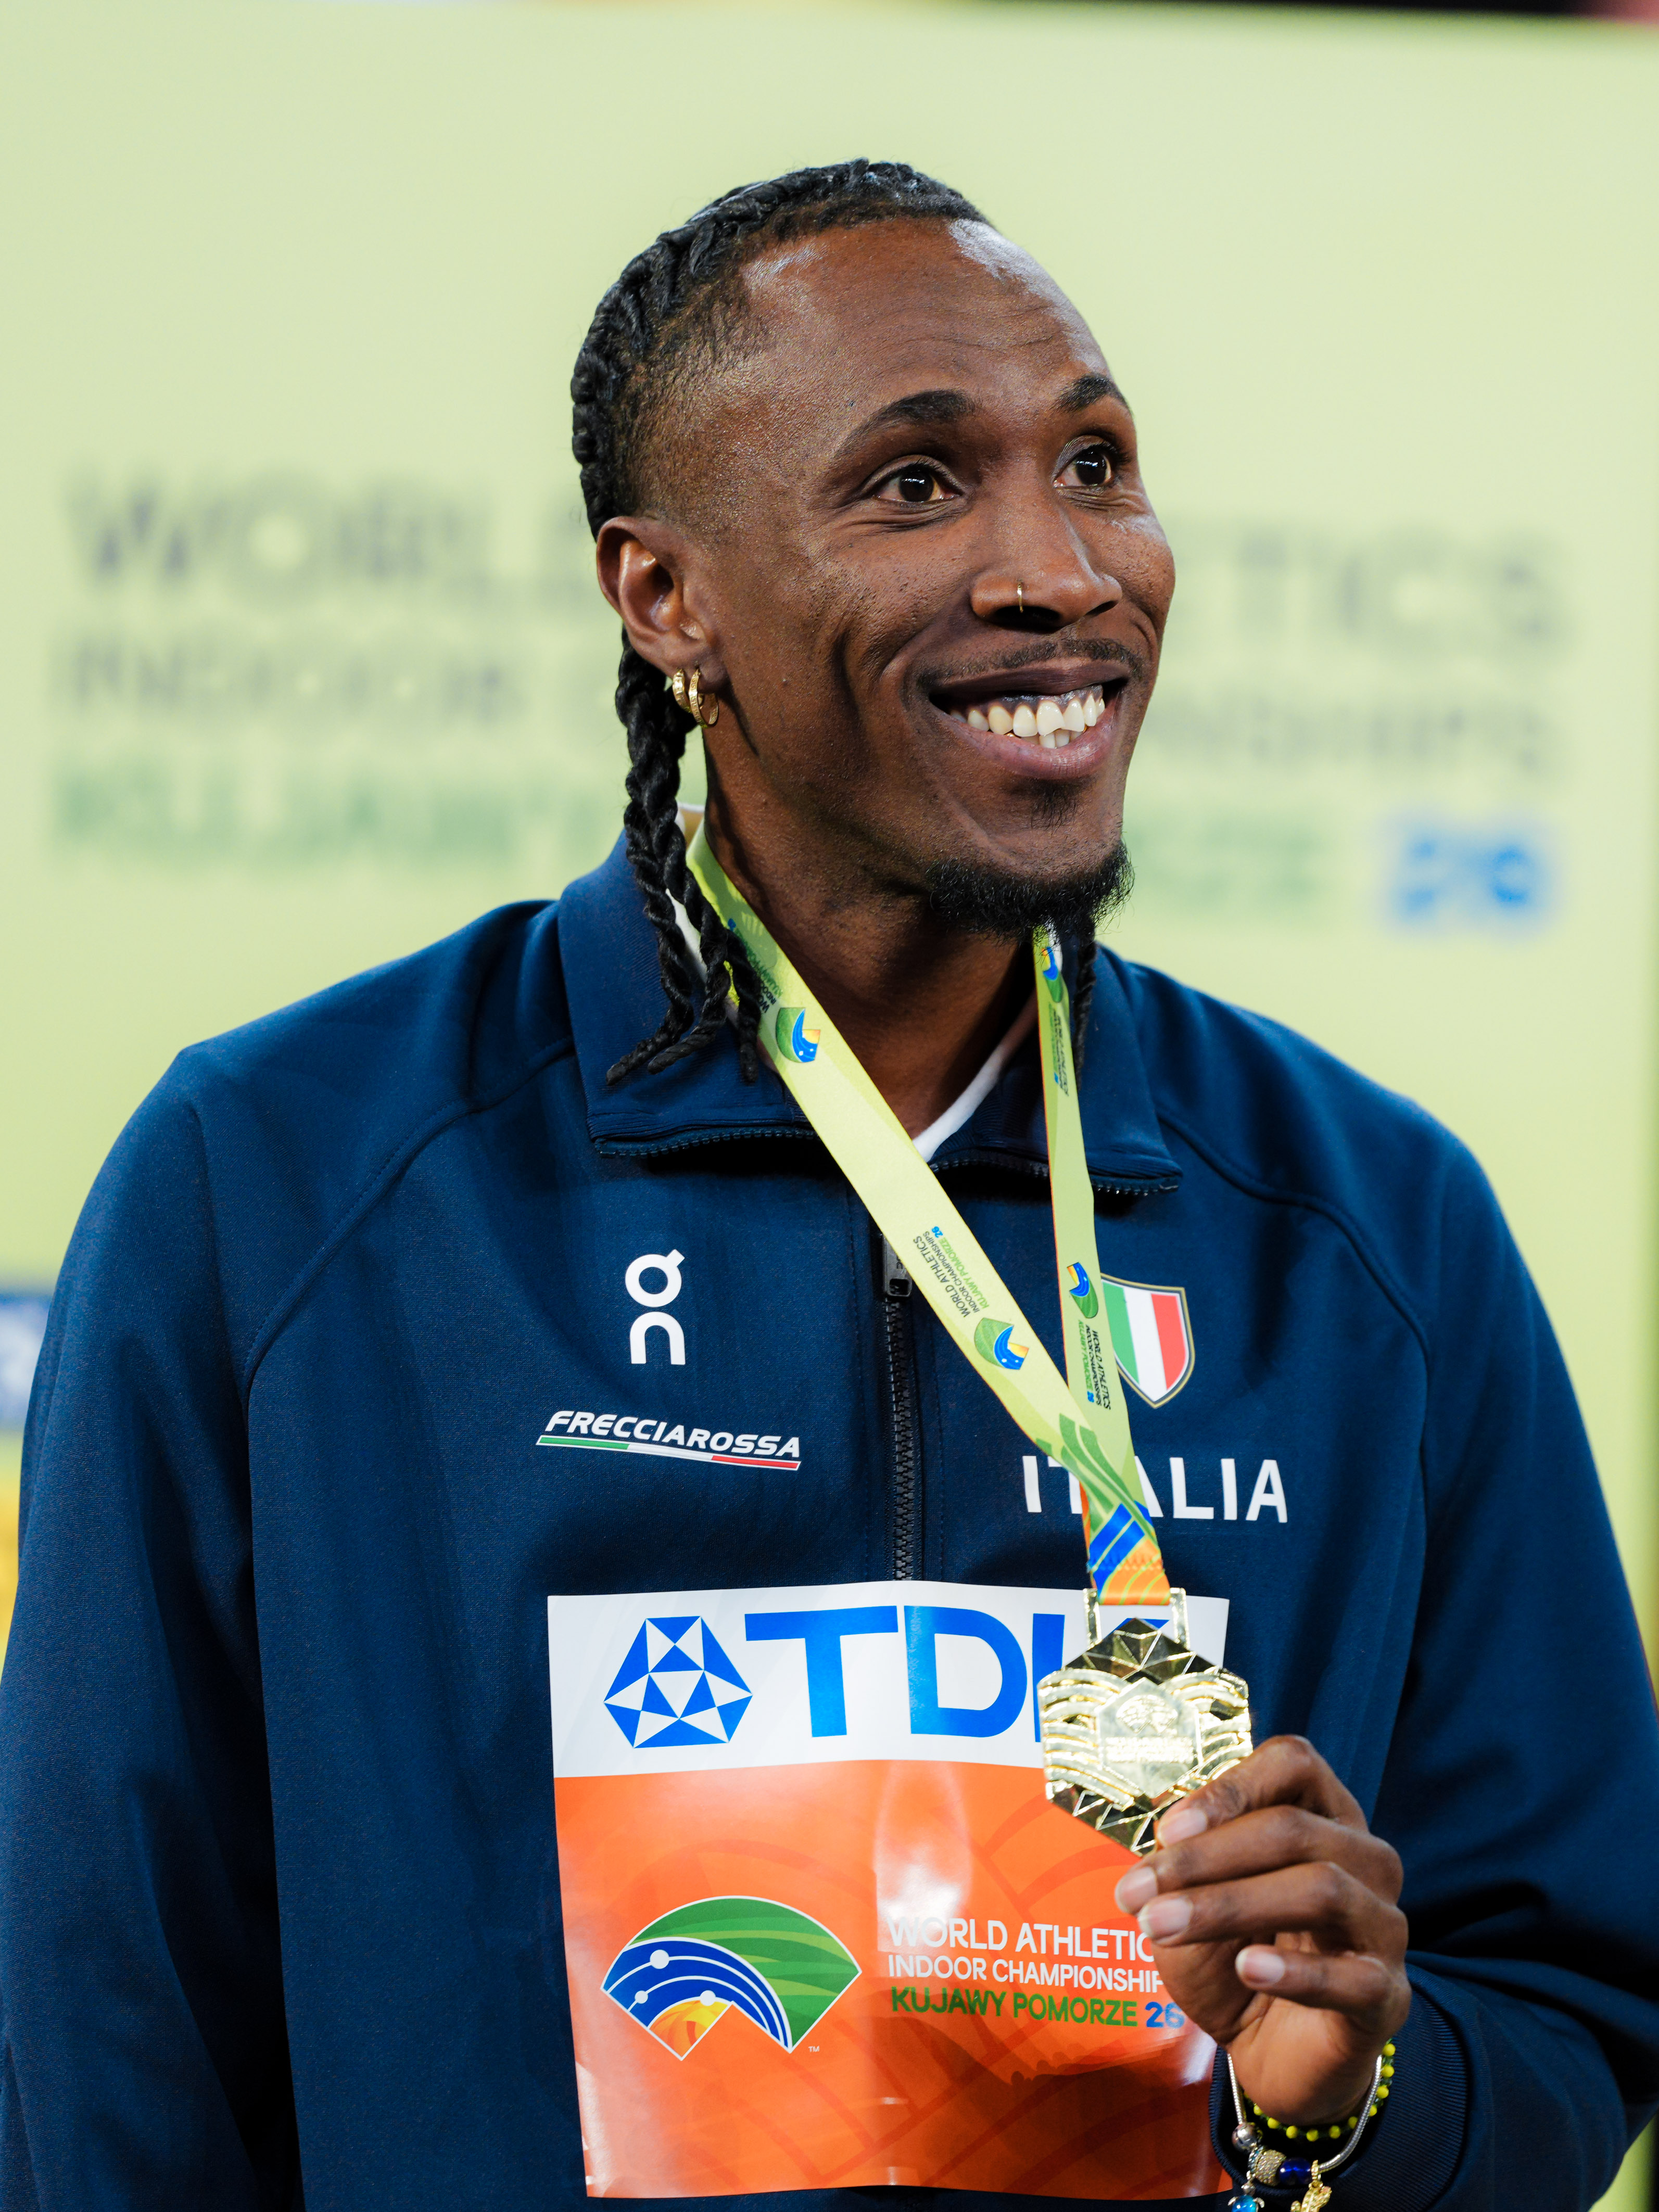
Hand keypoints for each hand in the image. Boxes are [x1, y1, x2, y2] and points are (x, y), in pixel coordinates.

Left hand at [1112, 1735, 1409, 2125]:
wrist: (1270, 2054)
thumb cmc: (1234, 1959)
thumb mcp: (1196, 1902)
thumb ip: (1189, 1863)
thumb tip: (1168, 1833)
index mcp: (1322, 1817)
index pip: (1294, 1765)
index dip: (1231, 1787)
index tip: (1167, 1829)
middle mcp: (1364, 1860)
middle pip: (1294, 1828)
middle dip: (1205, 1858)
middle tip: (1136, 1894)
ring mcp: (1384, 1927)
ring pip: (1322, 1888)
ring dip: (1230, 1904)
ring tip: (1164, 1926)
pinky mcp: (1387, 1996)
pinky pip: (1353, 1976)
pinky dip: (1296, 1970)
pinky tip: (1250, 1968)